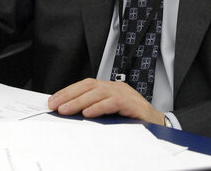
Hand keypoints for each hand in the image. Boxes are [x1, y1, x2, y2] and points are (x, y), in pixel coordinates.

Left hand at [48, 78, 164, 124]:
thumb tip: (69, 113)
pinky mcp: (132, 103)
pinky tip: (88, 113)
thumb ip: (94, 110)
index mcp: (109, 88)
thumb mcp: (109, 114)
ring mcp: (124, 93)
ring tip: (66, 110)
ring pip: (98, 93)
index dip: (68, 91)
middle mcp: (116, 87)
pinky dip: (99, 107)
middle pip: (89, 86)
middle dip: (70, 96)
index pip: (86, 85)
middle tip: (55, 105)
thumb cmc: (132, 120)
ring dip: (79, 101)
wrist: (157, 125)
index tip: (53, 101)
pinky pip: (113, 102)